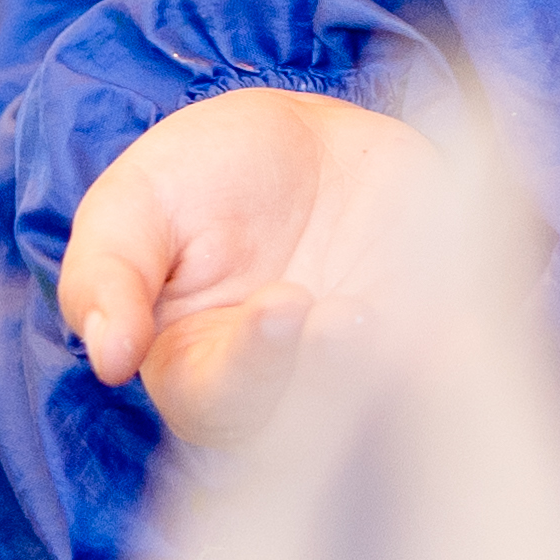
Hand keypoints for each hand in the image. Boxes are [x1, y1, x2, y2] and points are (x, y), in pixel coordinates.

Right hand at [62, 87, 431, 447]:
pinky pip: (449, 368)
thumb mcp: (136, 203)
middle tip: (342, 319)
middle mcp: (284, 389)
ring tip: (384, 310)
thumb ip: (106, 274)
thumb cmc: (205, 178)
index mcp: (201, 370)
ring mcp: (361, 373)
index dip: (249, 365)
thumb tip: (107, 355)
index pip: (219, 399)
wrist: (309, 141)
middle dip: (328, 375)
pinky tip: (448, 310)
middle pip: (306, 418)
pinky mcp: (431, 345)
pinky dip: (453, 348)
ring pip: (377, 405)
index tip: (278, 308)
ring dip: (388, 367)